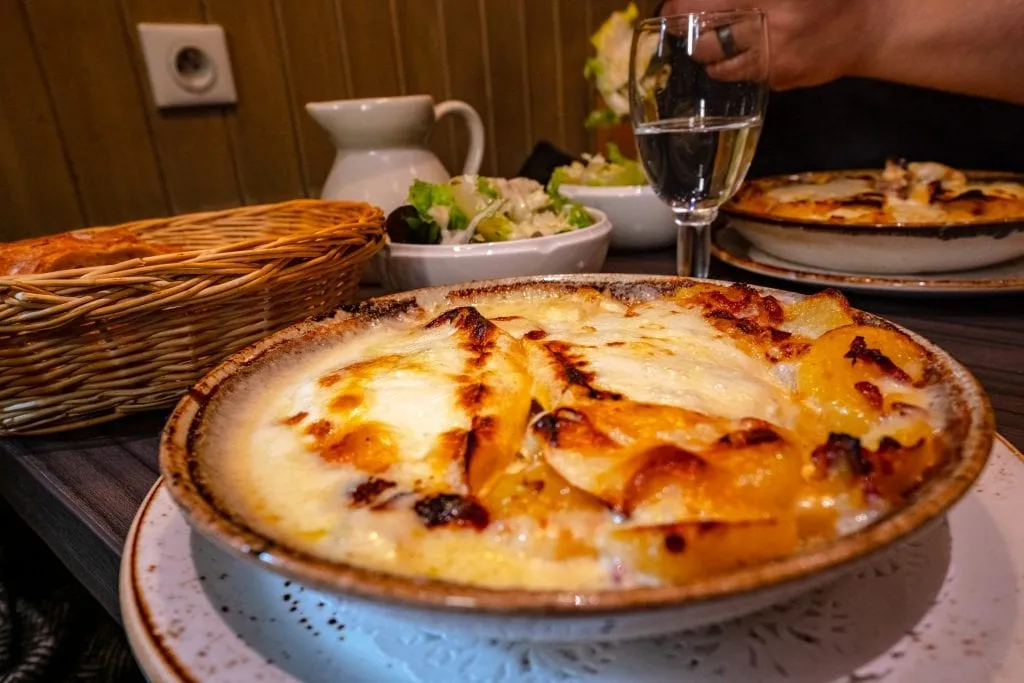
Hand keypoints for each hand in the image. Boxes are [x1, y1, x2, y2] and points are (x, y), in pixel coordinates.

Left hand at [662, 0, 874, 89]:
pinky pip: (741, 76)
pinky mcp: (779, 77)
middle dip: (689, 34)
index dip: (681, 8)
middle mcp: (768, 23)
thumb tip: (701, 3)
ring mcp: (773, 55)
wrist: (868, 26)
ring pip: (718, 64)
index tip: (672, 10)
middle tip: (684, 27)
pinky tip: (736, 55)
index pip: (706, 7)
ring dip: (707, 55)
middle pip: (704, 39)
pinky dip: (730, 67)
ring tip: (709, 43)